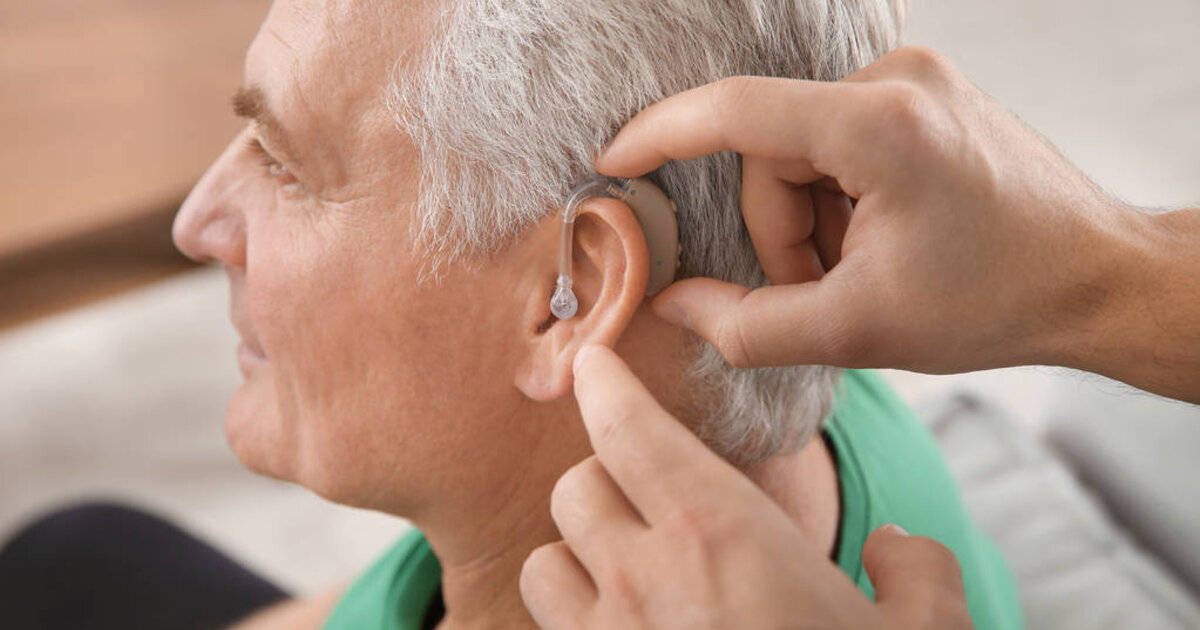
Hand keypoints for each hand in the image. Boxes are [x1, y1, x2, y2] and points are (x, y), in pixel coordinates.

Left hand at [519, 344, 973, 629]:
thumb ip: (918, 574)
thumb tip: (900, 551)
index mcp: (721, 535)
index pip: (627, 429)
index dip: (604, 384)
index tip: (595, 362)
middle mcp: (645, 582)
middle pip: (574, 491)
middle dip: (605, 484)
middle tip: (650, 503)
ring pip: (543, 566)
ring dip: (575, 559)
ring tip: (625, 575)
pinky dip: (576, 624)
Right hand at [597, 46, 1147, 376]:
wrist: (1096, 278)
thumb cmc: (996, 301)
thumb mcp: (859, 330)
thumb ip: (746, 326)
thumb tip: (669, 305)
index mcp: (881, 126)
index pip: (735, 111)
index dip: (659, 135)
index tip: (612, 162)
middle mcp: (896, 81)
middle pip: (770, 151)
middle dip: (779, 232)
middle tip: (822, 292)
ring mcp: (913, 81)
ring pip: (800, 151)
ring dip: (809, 221)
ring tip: (862, 272)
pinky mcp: (921, 95)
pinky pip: (836, 142)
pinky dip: (837, 200)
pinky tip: (879, 241)